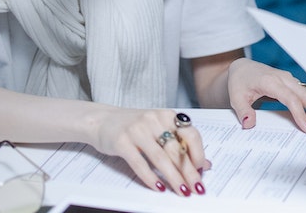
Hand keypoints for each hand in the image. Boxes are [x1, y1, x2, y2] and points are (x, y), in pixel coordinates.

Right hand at [89, 107, 207, 195]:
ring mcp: (137, 130)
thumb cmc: (134, 126)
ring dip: (173, 177)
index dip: (198, 153)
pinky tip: (159, 188)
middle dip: (188, 171)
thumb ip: (180, 144)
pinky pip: (139, 163)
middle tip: (197, 187)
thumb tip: (204, 165)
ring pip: (160, 158)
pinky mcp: (122, 141)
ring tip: (182, 191)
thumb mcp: (158, 130)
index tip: (202, 170)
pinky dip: (150, 177)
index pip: (190, 134)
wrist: (101, 120)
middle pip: (176, 149)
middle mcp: (154, 120)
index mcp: (167, 116)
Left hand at [226, 58, 305, 133]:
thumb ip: (243, 111)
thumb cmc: (239, 82)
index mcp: (270, 81)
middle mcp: (283, 78)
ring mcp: (289, 79)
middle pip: (305, 94)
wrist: (242, 68)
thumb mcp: (236, 98)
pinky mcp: (291, 82)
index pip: (290, 98)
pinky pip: (304, 93)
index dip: (300, 114)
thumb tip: (249, 124)